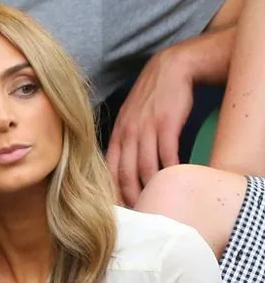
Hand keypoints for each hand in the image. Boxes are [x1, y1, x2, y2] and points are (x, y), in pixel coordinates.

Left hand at [105, 48, 193, 206]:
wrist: (171, 69)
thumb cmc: (151, 98)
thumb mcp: (129, 119)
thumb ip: (124, 143)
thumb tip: (121, 170)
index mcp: (117, 135)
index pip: (109, 170)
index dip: (112, 192)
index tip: (117, 210)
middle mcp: (127, 134)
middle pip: (125, 173)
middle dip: (131, 197)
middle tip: (138, 213)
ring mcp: (146, 129)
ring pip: (145, 167)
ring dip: (150, 188)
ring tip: (156, 203)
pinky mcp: (166, 124)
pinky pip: (167, 154)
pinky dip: (170, 171)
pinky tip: (173, 181)